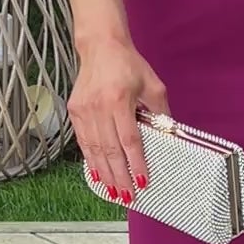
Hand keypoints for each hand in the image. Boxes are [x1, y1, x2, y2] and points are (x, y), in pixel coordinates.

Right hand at [68, 39, 169, 204]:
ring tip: (114, 191)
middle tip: (128, 196)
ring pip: (94, 149)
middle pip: (110, 150)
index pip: (129, 140)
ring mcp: (84, 110)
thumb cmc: (128, 64)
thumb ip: (161, 111)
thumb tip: (169, 135)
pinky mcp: (75, 111)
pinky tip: (97, 174)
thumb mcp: (153, 85)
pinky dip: (90, 160)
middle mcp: (99, 107)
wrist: (100, 47)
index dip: (136, 163)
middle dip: (120, 176)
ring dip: (105, 173)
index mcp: (120, 100)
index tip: (143, 181)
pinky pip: (83, 141)